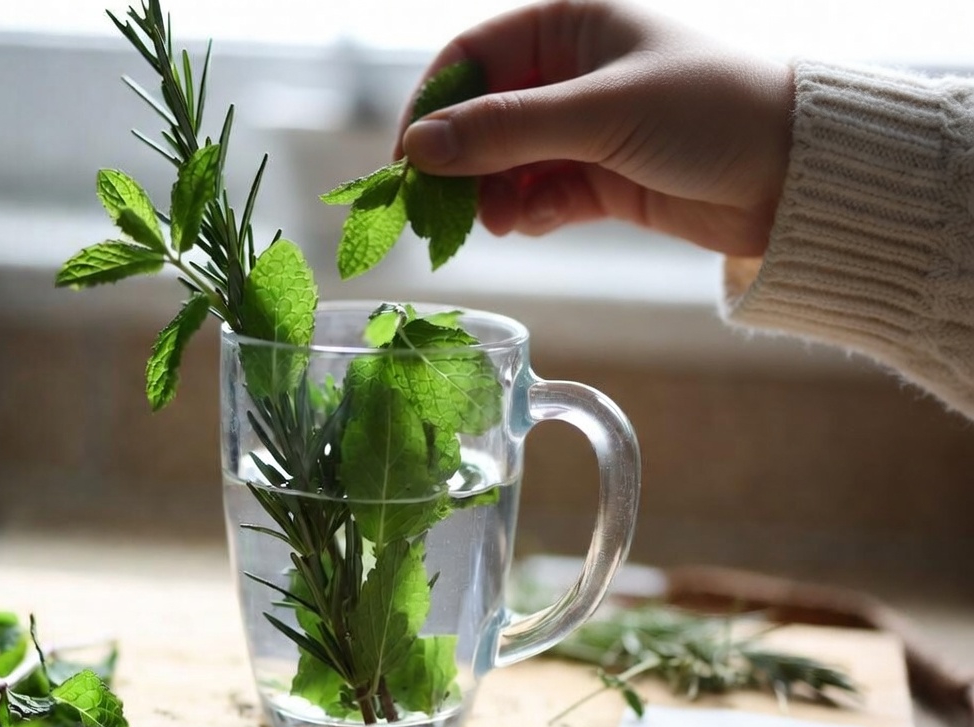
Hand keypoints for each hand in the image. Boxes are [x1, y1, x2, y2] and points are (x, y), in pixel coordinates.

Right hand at [397, 1, 792, 256]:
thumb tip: (418, 150)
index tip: (408, 160)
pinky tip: (539, 223)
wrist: (799, 175)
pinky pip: (541, 194)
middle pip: (483, 116)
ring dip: (495, 195)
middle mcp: (572, 71)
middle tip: (444, 209)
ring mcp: (586, 127)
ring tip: (499, 224)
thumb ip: (504, 131)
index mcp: (570, 22)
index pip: (472, 56)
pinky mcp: (603, 177)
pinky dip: (532, 212)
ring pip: (508, 162)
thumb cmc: (710, 111)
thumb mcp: (600, 112)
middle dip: (463, 162)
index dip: (433, 107)